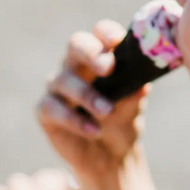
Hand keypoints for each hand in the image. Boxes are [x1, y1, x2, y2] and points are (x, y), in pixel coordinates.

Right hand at [36, 19, 150, 177]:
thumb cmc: (123, 120)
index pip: (101, 33)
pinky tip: (94, 130)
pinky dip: (75, 119)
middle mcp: (77, 65)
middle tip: (108, 68)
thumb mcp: (134, 106)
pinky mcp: (46, 110)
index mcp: (102, 56)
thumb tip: (142, 84)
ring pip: (64, 79)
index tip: (117, 41)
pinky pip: (53, 108)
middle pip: (76, 44)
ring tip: (107, 111)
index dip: (107, 33)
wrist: (111, 157)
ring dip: (87, 94)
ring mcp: (59, 86)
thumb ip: (135, 91)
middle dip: (91, 53)